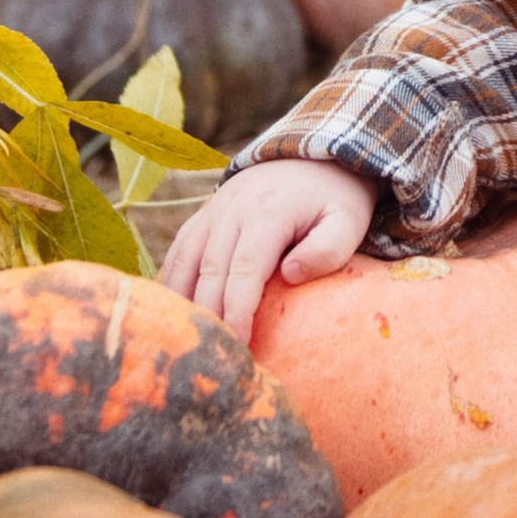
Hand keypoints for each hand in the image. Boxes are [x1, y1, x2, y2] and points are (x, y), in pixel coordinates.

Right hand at [159, 157, 376, 341]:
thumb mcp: (347, 221)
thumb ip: (328, 249)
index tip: (239, 346)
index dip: (237, 310)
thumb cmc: (333, 200)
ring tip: (187, 348)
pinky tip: (170, 320)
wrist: (311, 157)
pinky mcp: (200, 221)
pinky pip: (176, 256)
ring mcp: (210, 214)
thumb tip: (291, 276)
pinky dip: (169, 287)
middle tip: (213, 360)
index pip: (244, 269)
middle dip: (210, 319)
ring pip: (183, 265)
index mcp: (267, 213)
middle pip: (209, 273)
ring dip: (183, 307)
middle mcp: (230, 211)